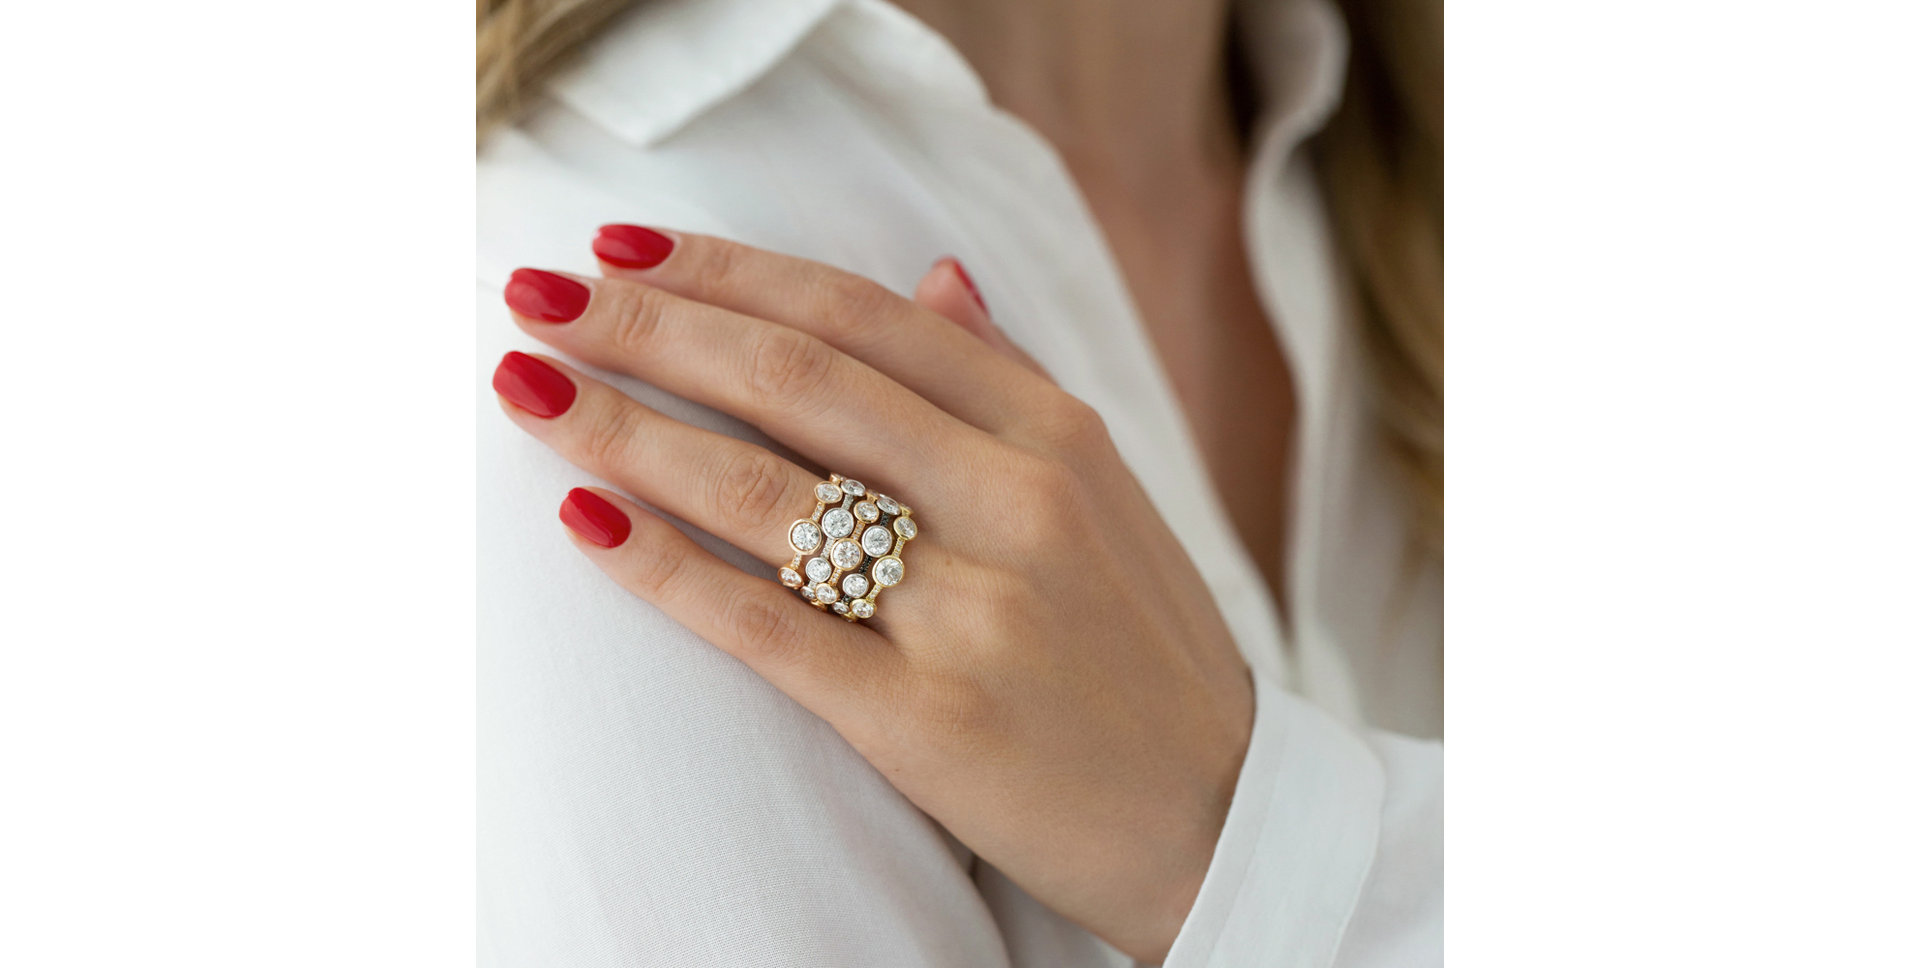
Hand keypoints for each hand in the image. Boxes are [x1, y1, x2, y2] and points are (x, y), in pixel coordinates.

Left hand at [491, 227, 1253, 960]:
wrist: (1217, 814)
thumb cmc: (1143, 645)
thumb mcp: (1106, 489)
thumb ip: (1009, 379)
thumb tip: (932, 274)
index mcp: (1055, 432)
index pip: (859, 317)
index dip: (727, 273)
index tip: (623, 250)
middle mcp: (1015, 502)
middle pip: (795, 382)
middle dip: (648, 327)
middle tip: (538, 297)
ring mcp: (973, 612)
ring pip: (765, 493)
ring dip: (626, 428)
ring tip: (528, 387)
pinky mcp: (927, 720)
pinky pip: (767, 628)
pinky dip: (664, 566)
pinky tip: (586, 517)